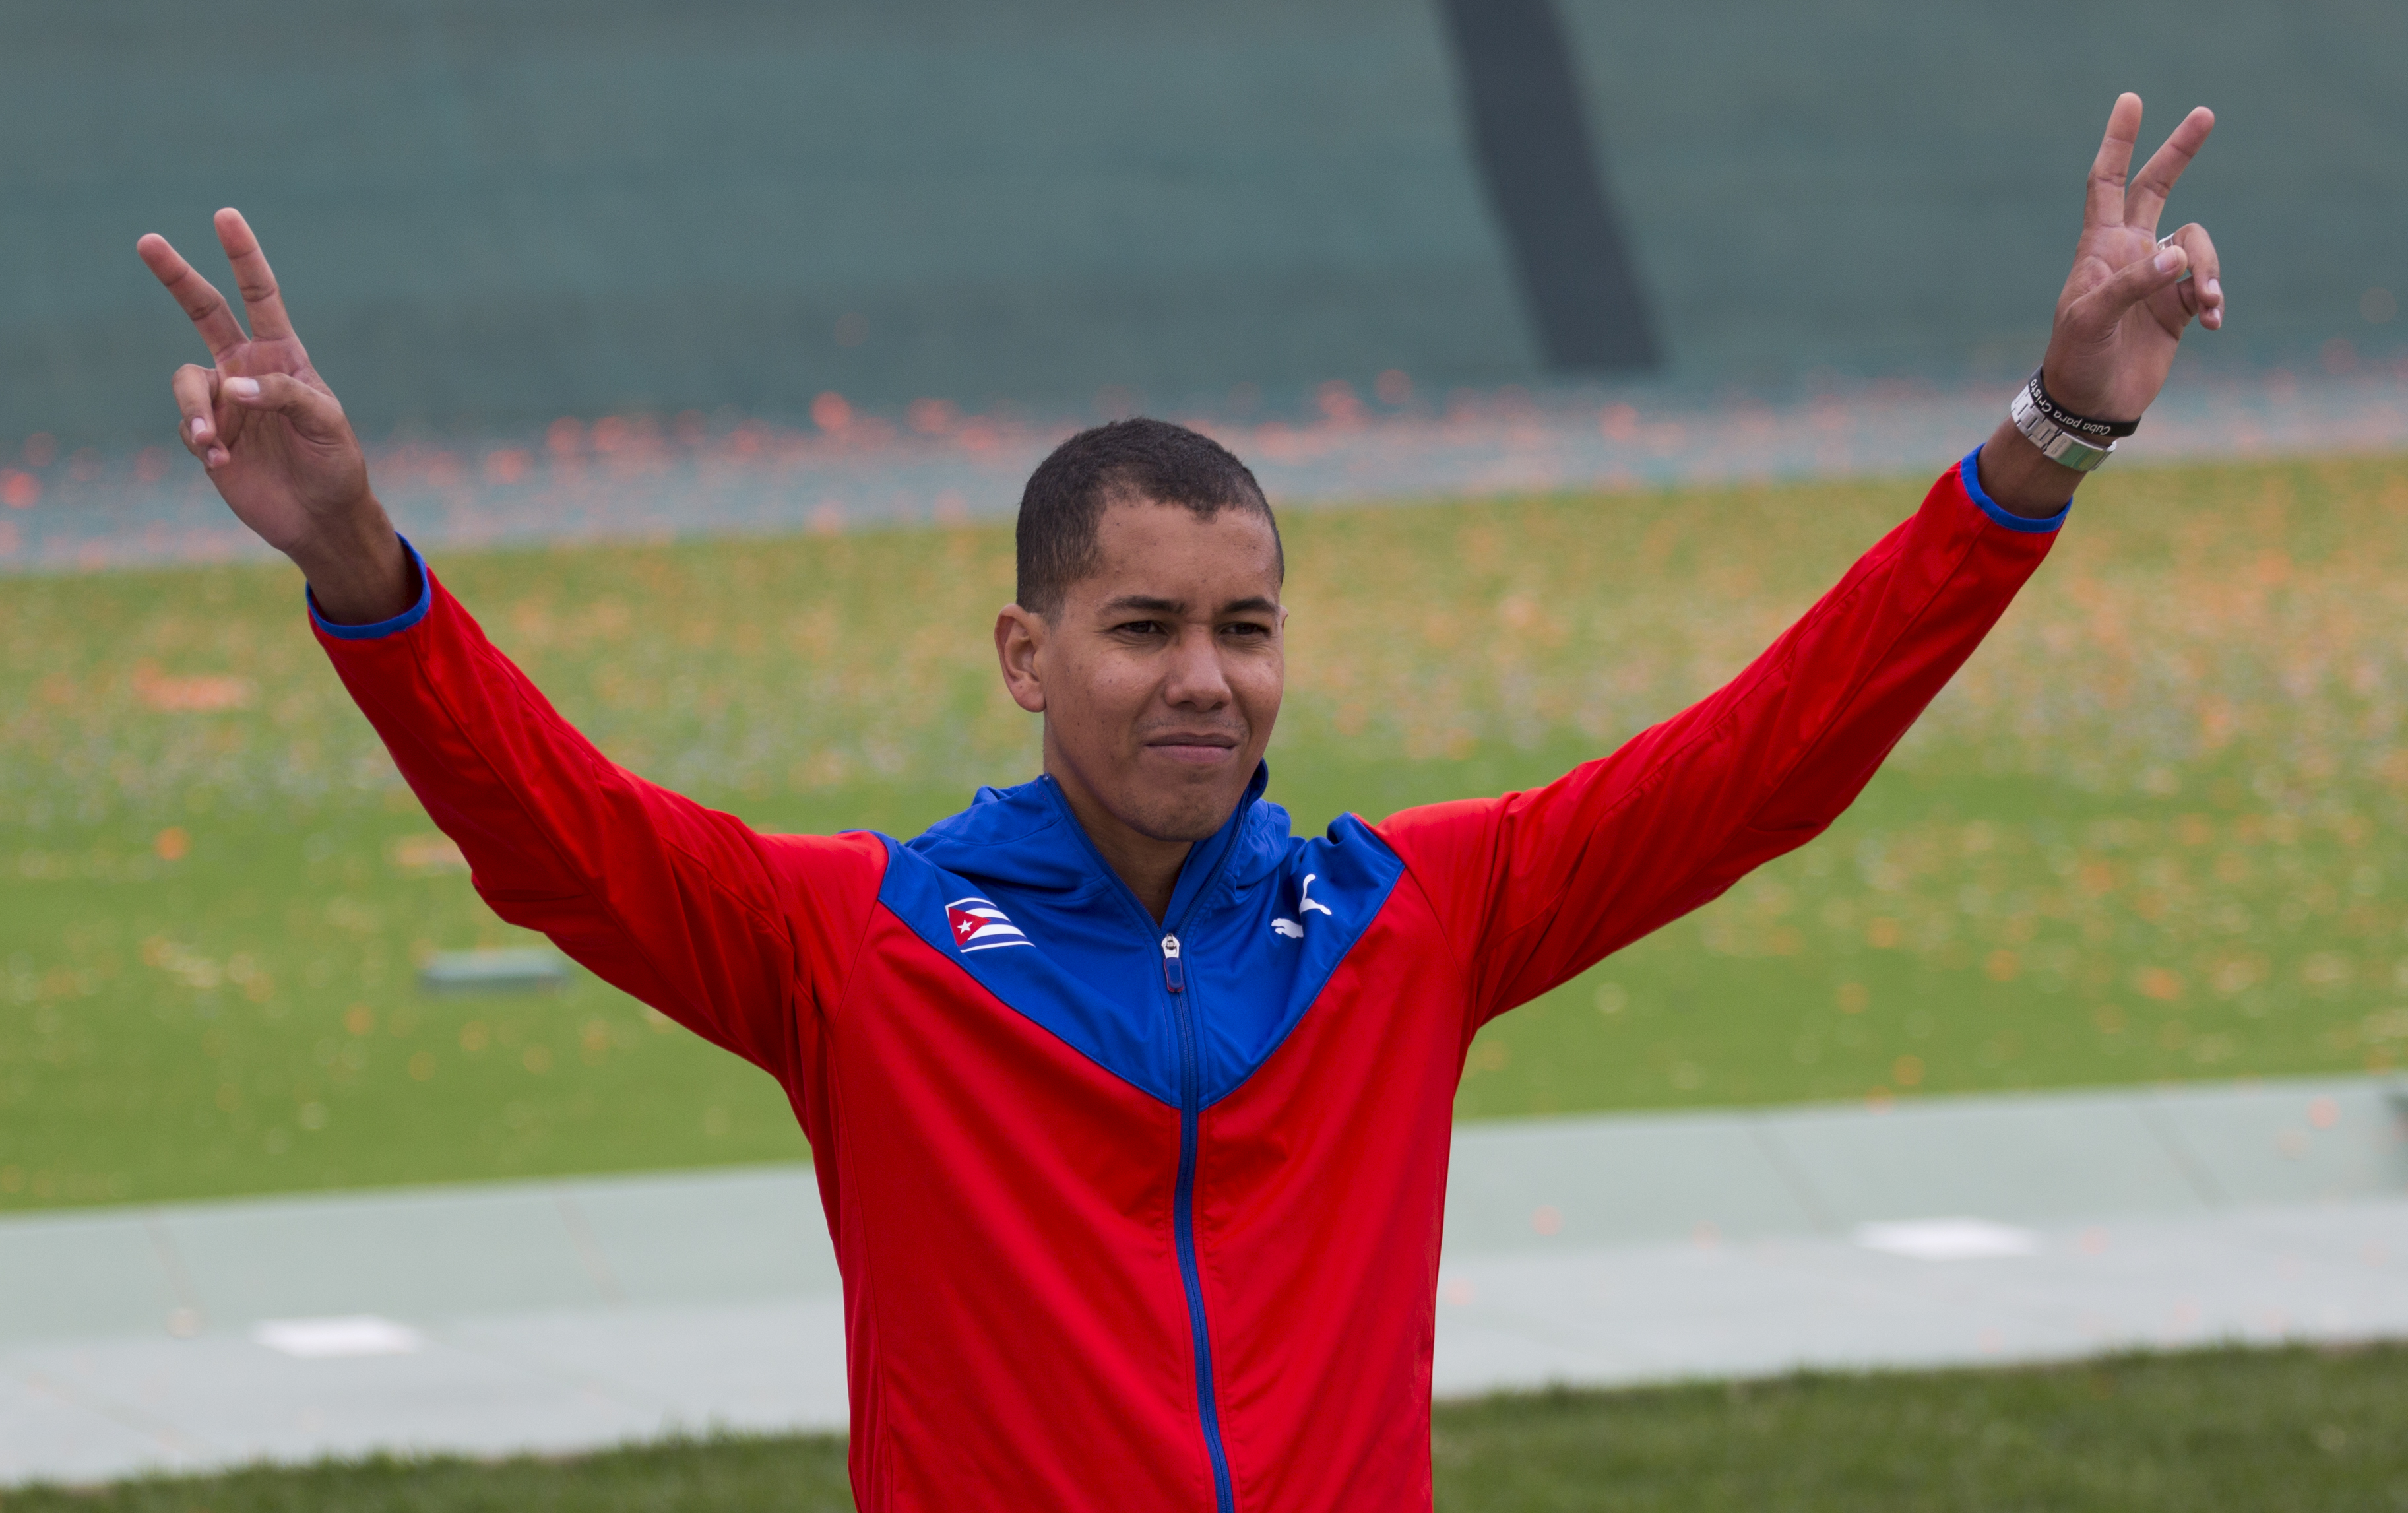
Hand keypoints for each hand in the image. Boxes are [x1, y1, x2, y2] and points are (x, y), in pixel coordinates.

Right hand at [137, 210, 409, 619]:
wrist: (320, 516)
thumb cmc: (334, 463)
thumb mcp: (325, 423)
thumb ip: (284, 394)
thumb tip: (231, 387)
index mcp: (282, 355)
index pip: (260, 295)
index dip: (243, 256)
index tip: (225, 216)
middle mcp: (246, 370)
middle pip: (204, 311)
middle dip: (177, 276)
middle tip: (148, 240)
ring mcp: (224, 402)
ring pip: (186, 383)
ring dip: (195, 410)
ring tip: (214, 443)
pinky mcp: (207, 436)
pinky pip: (188, 425)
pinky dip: (201, 442)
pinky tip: (224, 464)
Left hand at [2043, 93, 2222, 421]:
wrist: (2091, 404)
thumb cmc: (2076, 358)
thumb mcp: (2091, 320)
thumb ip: (2130, 285)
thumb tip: (2177, 257)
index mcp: (2100, 247)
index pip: (2106, 183)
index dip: (2118, 143)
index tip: (2131, 101)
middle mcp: (2130, 253)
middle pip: (2156, 187)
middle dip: (2178, 152)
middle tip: (2205, 113)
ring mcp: (2157, 276)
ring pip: (2197, 245)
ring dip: (2209, 270)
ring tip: (2207, 305)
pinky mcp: (2178, 304)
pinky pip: (2209, 282)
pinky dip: (2216, 296)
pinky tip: (2212, 321)